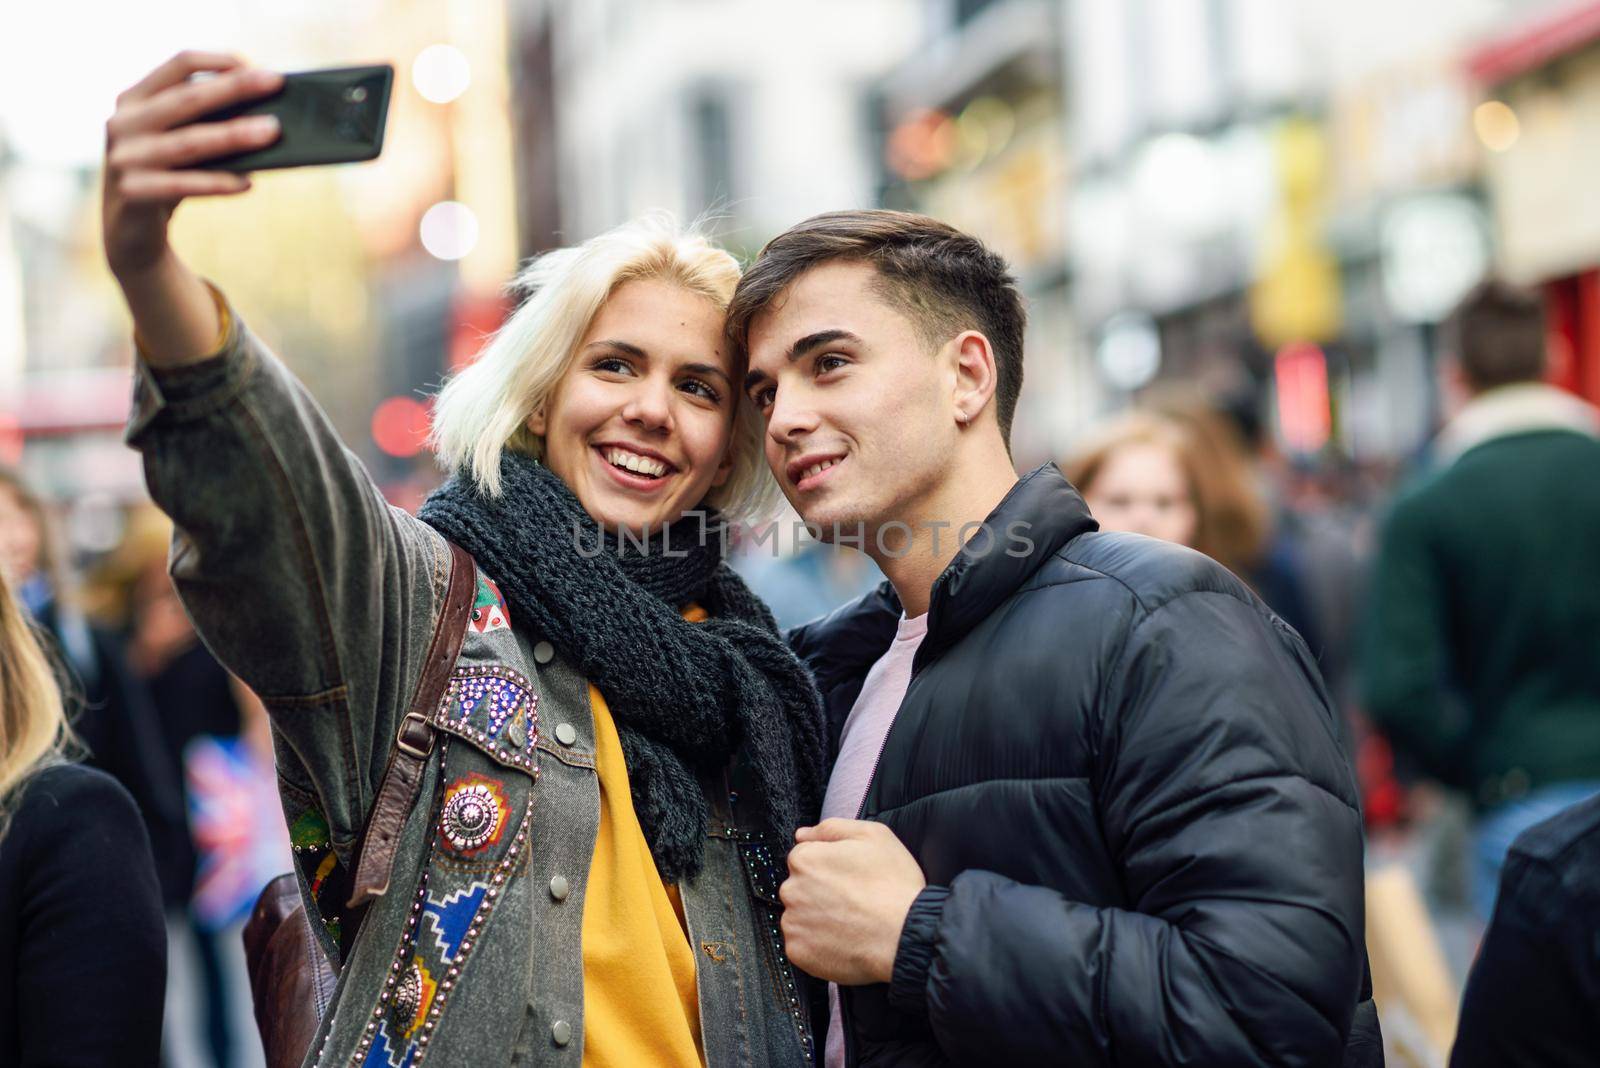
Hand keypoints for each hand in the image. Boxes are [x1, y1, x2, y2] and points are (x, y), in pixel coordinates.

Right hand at [102, 51, 281, 279]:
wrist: (130, 232)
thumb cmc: (167, 176)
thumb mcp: (179, 141)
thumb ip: (207, 122)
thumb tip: (268, 113)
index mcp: (134, 98)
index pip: (179, 64)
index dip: (220, 61)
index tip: (259, 67)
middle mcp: (123, 122)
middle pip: (186, 98)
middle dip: (234, 88)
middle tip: (276, 83)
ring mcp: (124, 158)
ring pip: (188, 142)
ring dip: (233, 135)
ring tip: (273, 131)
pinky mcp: (132, 194)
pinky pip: (182, 186)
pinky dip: (217, 183)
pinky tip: (247, 183)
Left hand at [779, 819, 925, 985]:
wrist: (905, 935)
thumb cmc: (893, 885)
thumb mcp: (873, 835)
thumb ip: (832, 828)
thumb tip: (803, 834)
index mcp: (805, 859)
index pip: (804, 858)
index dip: (829, 867)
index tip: (848, 878)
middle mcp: (791, 890)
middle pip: (799, 888)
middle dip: (819, 893)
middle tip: (852, 901)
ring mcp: (793, 923)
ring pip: (799, 917)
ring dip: (818, 919)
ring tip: (850, 923)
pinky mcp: (798, 952)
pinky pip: (802, 946)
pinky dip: (818, 946)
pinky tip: (843, 941)